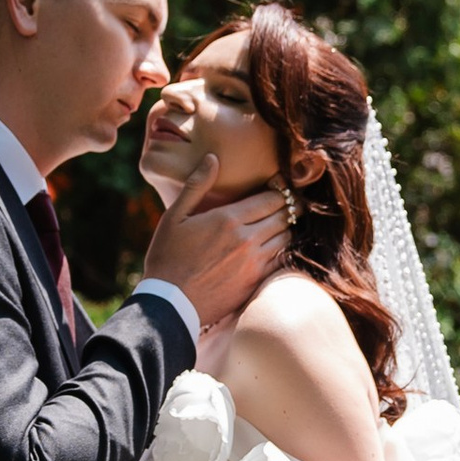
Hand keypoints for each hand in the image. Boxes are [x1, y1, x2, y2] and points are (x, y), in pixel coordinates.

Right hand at [142, 157, 287, 328]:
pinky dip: (283, 251)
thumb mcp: (174, 216)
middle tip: (291, 203)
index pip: (271, 198)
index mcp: (228, 219)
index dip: (281, 191)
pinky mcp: (255, 283)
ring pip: (286, 238)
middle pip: (283, 216)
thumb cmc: (167, 257)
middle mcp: (246, 239)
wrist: (169, 303)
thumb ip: (197, 185)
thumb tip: (213, 158)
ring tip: (283, 224)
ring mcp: (253, 263)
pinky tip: (277, 247)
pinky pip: (281, 261)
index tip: (282, 188)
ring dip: (287, 229)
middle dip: (289, 207)